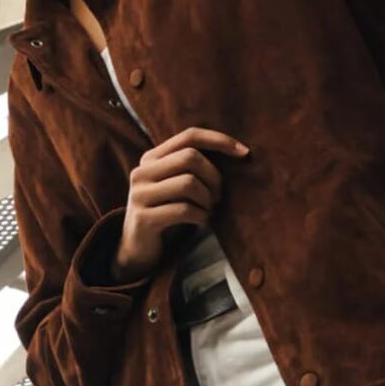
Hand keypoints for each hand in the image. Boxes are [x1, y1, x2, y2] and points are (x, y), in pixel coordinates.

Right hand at [115, 126, 247, 281]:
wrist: (139, 248)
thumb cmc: (168, 212)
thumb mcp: (177, 185)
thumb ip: (194, 167)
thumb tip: (239, 153)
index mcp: (152, 158)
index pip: (189, 136)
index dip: (220, 141)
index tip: (245, 152)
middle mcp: (142, 171)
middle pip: (190, 158)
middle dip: (214, 177)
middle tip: (219, 197)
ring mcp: (139, 194)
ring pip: (188, 183)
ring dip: (208, 199)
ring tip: (209, 210)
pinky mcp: (143, 217)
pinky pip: (184, 210)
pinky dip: (201, 216)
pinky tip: (203, 221)